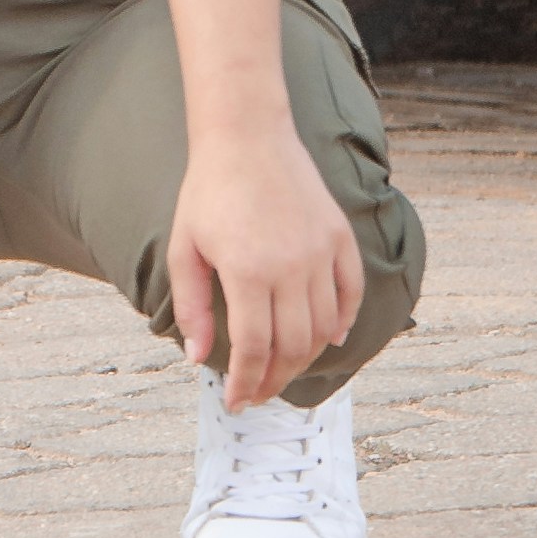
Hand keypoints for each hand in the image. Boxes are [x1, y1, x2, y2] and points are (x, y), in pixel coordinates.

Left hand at [166, 124, 364, 409]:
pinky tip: (330, 339)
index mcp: (248, 272)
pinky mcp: (339, 237)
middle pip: (293, 346)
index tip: (237, 401)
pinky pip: (350, 291)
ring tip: (284, 369)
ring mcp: (320, 252)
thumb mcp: (185, 250)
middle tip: (259, 393)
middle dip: (275, 379)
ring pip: (325, 327)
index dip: (246, 383)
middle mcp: (291, 267)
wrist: (247, 136)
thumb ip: (191, 307)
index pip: (254, 349)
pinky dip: (344, 321)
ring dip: (306, 358)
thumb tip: (198, 358)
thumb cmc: (209, 192)